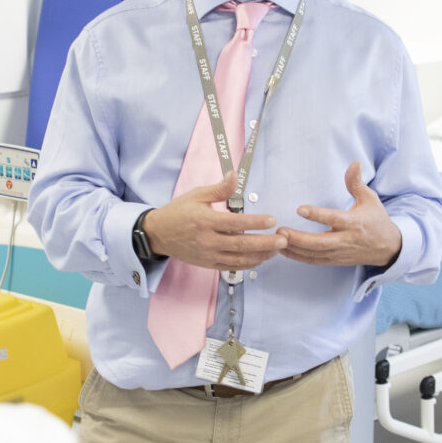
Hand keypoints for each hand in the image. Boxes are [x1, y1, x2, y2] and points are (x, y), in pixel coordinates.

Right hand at [143, 172, 289, 270]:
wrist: (158, 234)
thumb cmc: (178, 212)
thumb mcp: (196, 195)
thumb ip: (219, 189)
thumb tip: (234, 175)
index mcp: (205, 221)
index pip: (235, 223)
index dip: (255, 222)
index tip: (272, 220)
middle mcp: (207, 240)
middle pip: (241, 244)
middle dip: (265, 243)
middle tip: (283, 239)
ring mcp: (208, 255)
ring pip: (240, 259)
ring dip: (261, 255)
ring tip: (277, 249)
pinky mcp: (208, 264)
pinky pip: (232, 267)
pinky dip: (249, 264)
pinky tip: (261, 258)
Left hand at [289, 163, 404, 267]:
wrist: (388, 247)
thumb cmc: (376, 220)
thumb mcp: (369, 199)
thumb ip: (356, 183)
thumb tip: (354, 164)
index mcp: (353, 222)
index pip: (333, 219)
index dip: (317, 215)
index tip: (300, 209)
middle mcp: (345, 239)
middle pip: (319, 243)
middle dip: (298, 238)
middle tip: (280, 231)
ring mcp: (339, 252)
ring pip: (314, 254)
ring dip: (294, 249)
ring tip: (276, 240)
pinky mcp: (335, 260)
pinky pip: (314, 261)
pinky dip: (298, 257)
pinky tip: (283, 250)